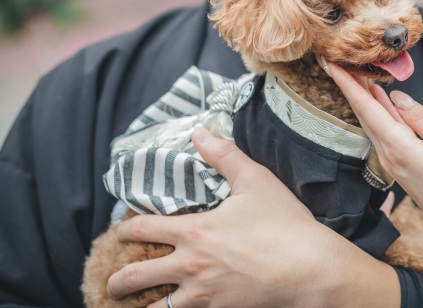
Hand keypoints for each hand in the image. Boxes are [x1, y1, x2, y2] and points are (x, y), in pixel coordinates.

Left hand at [106, 128, 398, 307]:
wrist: (310, 268)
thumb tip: (199, 132)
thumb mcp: (256, 181)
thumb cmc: (284, 225)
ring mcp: (202, 295)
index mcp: (193, 231)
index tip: (121, 233)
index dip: (124, 231)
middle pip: (134, 277)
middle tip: (112, 283)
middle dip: (116, 282)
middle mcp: (189, 266)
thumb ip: (224, 156)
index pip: (142, 230)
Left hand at [329, 63, 422, 298]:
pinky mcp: (399, 162)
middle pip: (363, 113)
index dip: (348, 85)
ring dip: (361, 97)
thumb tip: (398, 97)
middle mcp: (387, 152)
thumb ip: (420, 117)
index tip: (333, 65)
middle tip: (335, 62)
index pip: (366, 108)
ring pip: (372, 121)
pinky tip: (378, 98)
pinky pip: (383, 130)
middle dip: (348, 87)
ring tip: (353, 73)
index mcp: (397, 145)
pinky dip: (377, 110)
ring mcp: (391, 159)